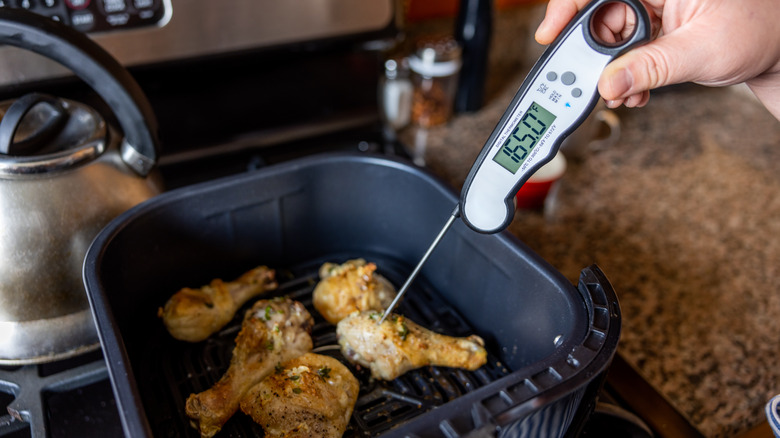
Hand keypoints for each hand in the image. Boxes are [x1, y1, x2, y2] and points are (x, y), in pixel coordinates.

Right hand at [534, 0, 779, 119]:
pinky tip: (634, 90)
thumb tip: (609, 83)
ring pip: (609, 36)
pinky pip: (624, 49)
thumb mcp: (702, 51)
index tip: (550, 31)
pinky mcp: (654, 28)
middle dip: (592, 52)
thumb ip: (651, 68)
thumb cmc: (761, 31)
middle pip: (599, 14)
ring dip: (608, 70)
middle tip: (587, 79)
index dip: (568, 6)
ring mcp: (653, 9)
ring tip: (622, 93)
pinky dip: (623, 74)